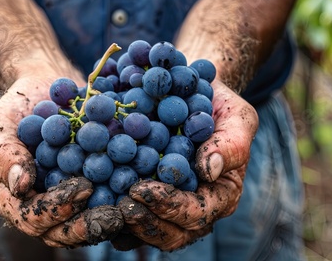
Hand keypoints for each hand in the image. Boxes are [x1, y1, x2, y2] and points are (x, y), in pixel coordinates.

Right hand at [0, 73, 122, 247]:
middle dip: (88, 225)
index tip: (82, 189)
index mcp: (14, 199)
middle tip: (114, 215)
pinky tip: (141, 196)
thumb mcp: (2, 126)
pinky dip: (123, 204)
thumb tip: (21, 186)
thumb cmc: (18, 110)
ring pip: (86, 225)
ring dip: (109, 222)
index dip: (56, 209)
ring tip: (131, 211)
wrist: (47, 93)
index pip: (32, 217)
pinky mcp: (92, 191)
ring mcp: (68, 203)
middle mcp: (41, 208)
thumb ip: (6, 155)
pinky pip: (105, 205)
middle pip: (62, 232)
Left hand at [113, 80, 258, 250]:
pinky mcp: (148, 199)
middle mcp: (196, 208)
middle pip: (172, 234)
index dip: (170, 206)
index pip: (197, 214)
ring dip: (126, 224)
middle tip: (121, 205)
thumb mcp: (236, 119)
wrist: (196, 97)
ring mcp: (170, 207)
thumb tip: (208, 170)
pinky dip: (113, 214)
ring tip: (104, 208)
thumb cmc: (221, 110)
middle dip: (146, 222)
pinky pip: (130, 219)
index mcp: (221, 196)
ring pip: (149, 232)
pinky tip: (94, 202)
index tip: (143, 189)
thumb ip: (229, 145)